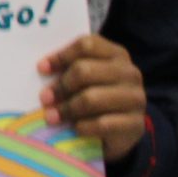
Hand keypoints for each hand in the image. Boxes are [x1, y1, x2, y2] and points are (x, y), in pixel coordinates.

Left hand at [41, 34, 147, 162]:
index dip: (61, 56)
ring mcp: (136, 98)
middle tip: (45, 98)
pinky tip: (75, 128)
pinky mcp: (136, 124)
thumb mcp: (87, 79)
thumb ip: (70, 69)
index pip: (86, 45)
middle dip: (61, 86)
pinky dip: (83, 126)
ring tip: (52, 116)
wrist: (122, 131)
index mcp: (116, 55)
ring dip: (67, 108)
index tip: (42, 68)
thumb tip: (43, 68)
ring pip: (91, 98)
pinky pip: (102, 123)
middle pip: (85, 70)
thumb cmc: (97, 97)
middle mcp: (130, 73)